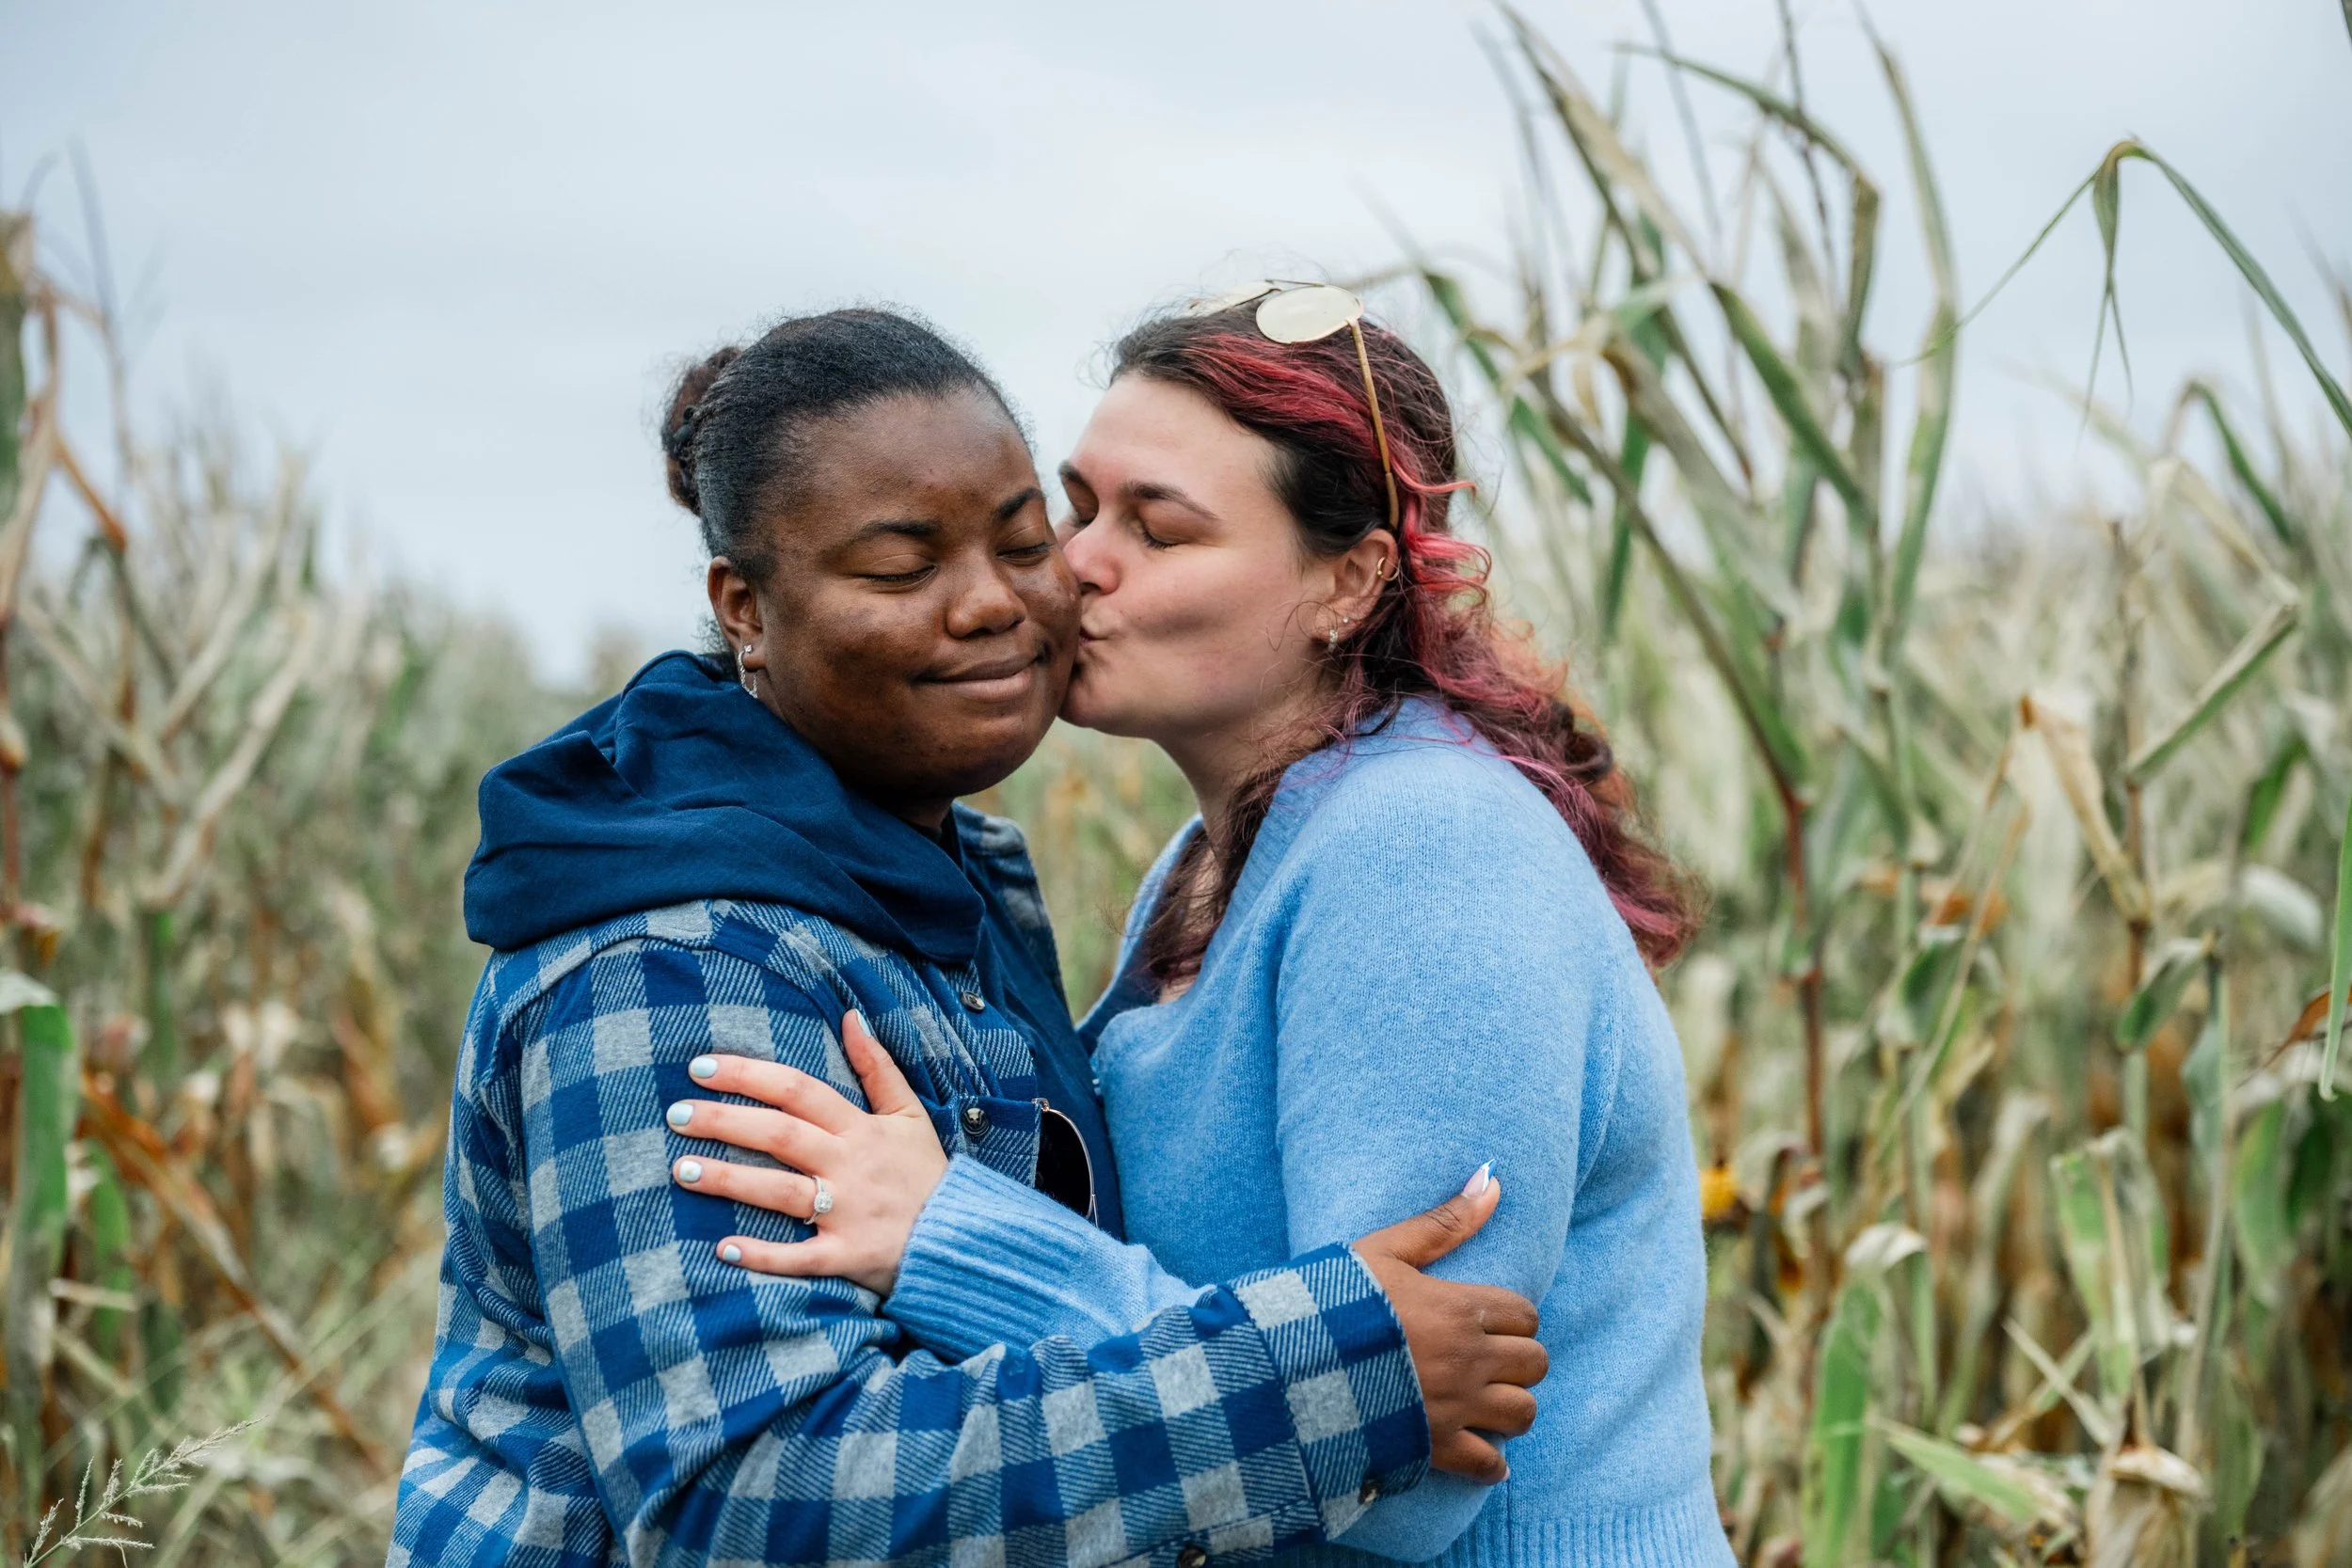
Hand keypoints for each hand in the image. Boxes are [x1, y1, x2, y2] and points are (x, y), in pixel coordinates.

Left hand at [665, 1010, 945, 1294]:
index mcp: (861, 1128)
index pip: (799, 1090)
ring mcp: (848, 1212)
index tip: (702, 1067)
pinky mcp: (847, 1256)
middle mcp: (850, 1165)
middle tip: (675, 1114)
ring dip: (730, 1179)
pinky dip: (764, 1255)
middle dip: (725, 1121)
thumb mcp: (910, 1114)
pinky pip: (800, 1256)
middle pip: (780, 1135)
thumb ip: (879, 1067)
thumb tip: (851, 1016)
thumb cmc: (927, 1175)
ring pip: (781, 1192)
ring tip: (682, 1170)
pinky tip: (723, 1249)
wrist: (964, 1238)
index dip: (750, 1075)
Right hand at [1353, 1169, 1546, 1484]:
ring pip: (1522, 1413)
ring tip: (1486, 1400)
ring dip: (1510, 1406)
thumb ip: (1443, 1221)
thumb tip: (1493, 1180)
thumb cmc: (1337, 1302)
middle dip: (1518, 1360)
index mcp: (1460, 1310)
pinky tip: (1481, 1452)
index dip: (1512, 1317)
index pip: (1525, 1315)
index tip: (1486, 1321)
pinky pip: (1489, 1465)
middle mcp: (1470, 1360)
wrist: (1295, 1365)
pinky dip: (1491, 1463)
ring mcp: (1457, 1407)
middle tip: (1488, 1359)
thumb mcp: (1385, 1250)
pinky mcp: (1438, 1447)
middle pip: (1534, 1364)